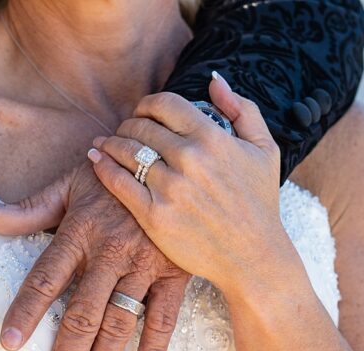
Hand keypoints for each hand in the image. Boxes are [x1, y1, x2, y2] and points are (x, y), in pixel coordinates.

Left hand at [0, 163, 188, 350]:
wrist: (174, 161)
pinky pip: (165, 316)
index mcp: (80, 231)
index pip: (46, 278)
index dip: (26, 311)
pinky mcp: (176, 272)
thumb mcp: (70, 185)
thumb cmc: (113, 176)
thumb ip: (28, 209)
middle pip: (84, 312)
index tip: (9, 345)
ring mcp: (146, 264)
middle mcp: (112, 251)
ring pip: (122, 320)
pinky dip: (154, 349)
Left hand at [88, 74, 299, 297]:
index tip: (144, 112)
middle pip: (142, 126)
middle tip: (125, 131)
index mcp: (213, 138)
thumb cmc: (260, 204)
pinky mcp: (154, 216)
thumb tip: (214, 81)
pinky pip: (119, 182)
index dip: (148, 104)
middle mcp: (189, 159)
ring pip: (127, 151)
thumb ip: (242, 109)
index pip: (165, 104)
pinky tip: (97, 160)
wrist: (253, 257)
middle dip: (129, 124)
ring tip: (105, 144)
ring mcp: (170, 188)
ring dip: (111, 143)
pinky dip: (103, 166)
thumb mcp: (265, 150)